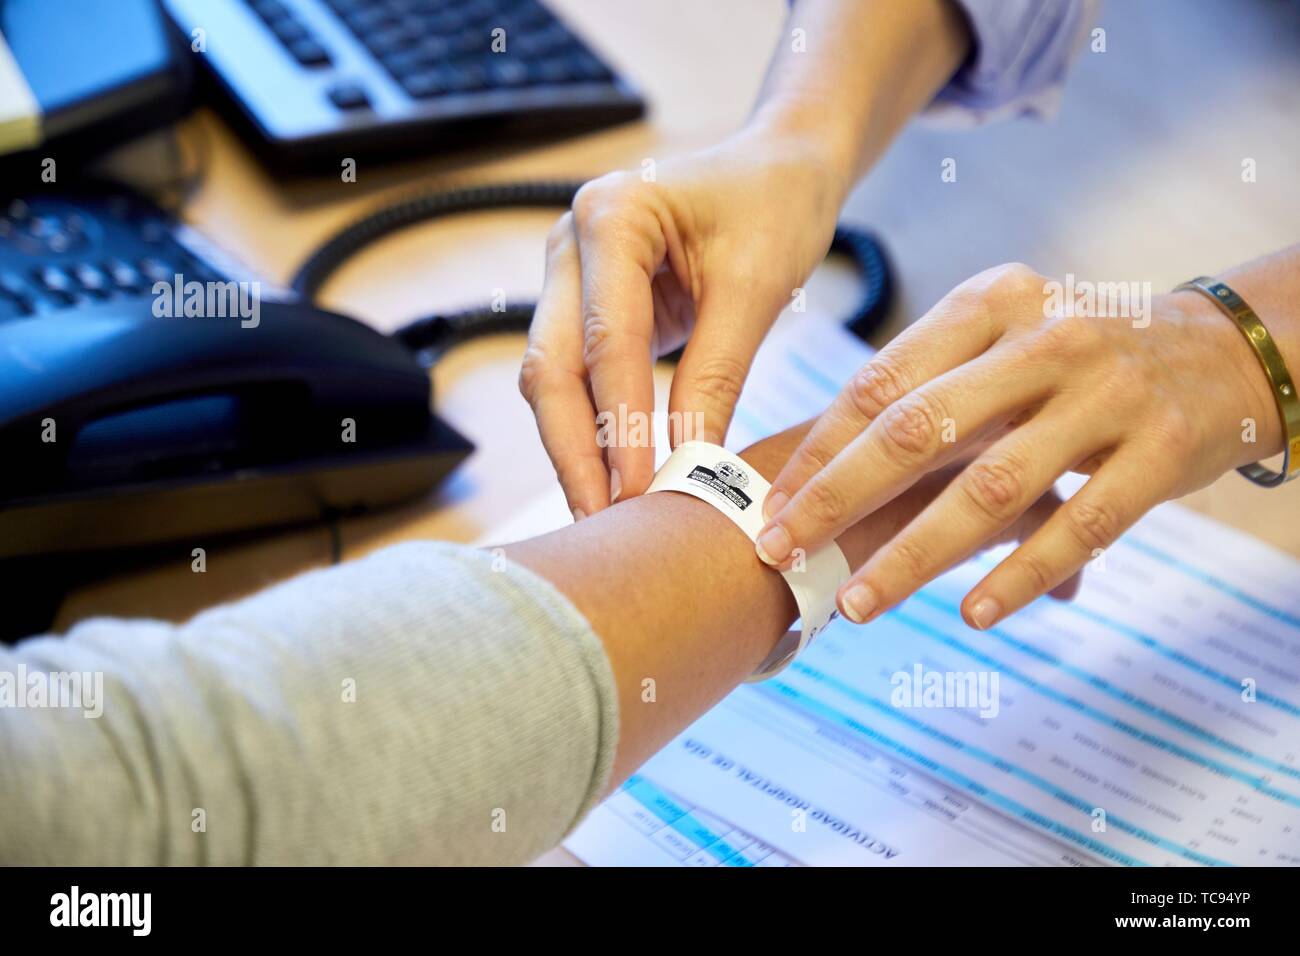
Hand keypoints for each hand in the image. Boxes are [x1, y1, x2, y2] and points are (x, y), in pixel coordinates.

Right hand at [518, 127, 847, 518]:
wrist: (780, 167)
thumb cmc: (776, 206)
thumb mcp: (757, 289)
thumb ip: (717, 375)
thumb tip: (691, 466)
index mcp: (612, 215)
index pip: (607, 341)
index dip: (619, 425)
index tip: (639, 493)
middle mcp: (570, 241)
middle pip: (551, 366)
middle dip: (575, 450)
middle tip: (601, 522)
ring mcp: (569, 273)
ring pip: (551, 378)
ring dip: (575, 447)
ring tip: (603, 516)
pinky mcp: (584, 304)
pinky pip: (575, 376)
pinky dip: (591, 427)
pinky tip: (610, 478)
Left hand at [754, 263, 1281, 629]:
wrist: (1222, 350)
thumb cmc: (1074, 357)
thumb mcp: (1003, 337)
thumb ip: (928, 387)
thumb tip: (818, 468)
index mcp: (991, 302)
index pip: (882, 382)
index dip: (818, 449)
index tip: (769, 505)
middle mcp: (1044, 338)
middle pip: (918, 430)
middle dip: (836, 499)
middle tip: (779, 553)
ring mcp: (1106, 394)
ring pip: (990, 486)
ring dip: (913, 553)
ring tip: (857, 604)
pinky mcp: (1160, 450)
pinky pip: (1081, 525)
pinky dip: (1022, 573)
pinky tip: (973, 614)